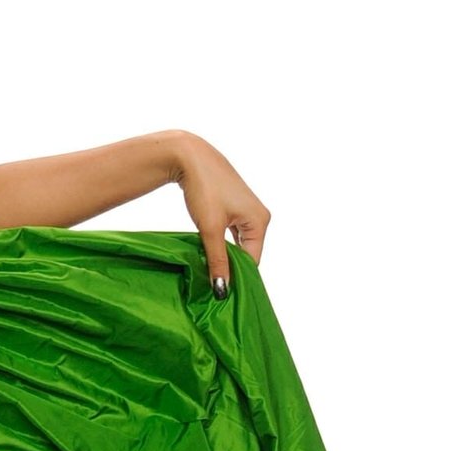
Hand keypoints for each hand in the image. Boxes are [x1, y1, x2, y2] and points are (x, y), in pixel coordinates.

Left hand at [169, 133, 270, 296]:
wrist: (190, 157)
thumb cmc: (204, 189)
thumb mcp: (210, 229)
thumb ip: (217, 261)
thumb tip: (222, 290)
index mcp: (260, 221)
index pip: (252, 261)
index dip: (236, 277)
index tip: (218, 293)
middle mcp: (258, 216)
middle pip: (246, 253)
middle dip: (229, 267)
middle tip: (209, 285)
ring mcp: (246, 211)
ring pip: (236, 244)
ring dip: (222, 256)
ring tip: (206, 269)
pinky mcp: (233, 207)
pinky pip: (230, 234)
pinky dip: (219, 244)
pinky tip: (206, 252)